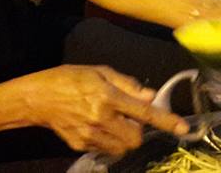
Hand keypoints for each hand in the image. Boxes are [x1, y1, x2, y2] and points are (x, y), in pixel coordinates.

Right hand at [23, 65, 187, 155]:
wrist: (37, 98)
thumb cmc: (69, 78)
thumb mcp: (99, 72)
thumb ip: (127, 84)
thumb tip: (151, 95)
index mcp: (107, 97)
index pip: (144, 112)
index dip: (166, 120)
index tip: (183, 128)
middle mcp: (101, 119)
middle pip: (135, 138)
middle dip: (138, 131)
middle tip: (129, 118)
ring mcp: (90, 135)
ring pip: (122, 148)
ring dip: (124, 138)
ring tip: (112, 123)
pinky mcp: (81, 145)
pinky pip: (105, 149)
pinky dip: (108, 141)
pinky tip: (96, 126)